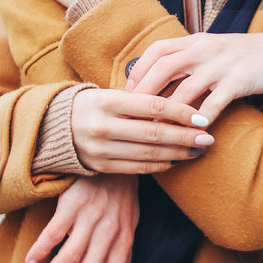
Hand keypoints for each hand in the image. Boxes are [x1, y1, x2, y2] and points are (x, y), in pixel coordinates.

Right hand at [25, 174, 137, 262]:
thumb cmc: (121, 194)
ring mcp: (91, 218)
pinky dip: (42, 249)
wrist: (114, 156)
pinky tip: (31, 262)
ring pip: (69, 258)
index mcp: (123, 242)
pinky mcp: (74, 204)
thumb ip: (126, 255)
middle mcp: (109, 233)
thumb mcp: (129, 224)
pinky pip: (55, 232)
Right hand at [71, 87, 214, 173]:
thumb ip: (142, 99)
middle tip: (208, 138)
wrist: (54, 127)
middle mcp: (103, 125)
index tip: (203, 118)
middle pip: (154, 133)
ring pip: (148, 154)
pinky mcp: (100, 166)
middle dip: (186, 138)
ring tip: (197, 151)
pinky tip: (175, 160)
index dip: (182, 112)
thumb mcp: (112, 94)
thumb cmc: (93, 105)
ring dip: (178, 154)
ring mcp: (100, 148)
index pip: (154, 106)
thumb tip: (183, 104)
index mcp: (108, 101)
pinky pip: (137, 168)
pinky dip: (159, 165)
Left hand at [124, 20, 262, 123]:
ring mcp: (222, 64)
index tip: (128, 96)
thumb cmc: (253, 55)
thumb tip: (165, 83)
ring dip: (168, 114)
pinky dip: (201, 119)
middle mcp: (206, 48)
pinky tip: (196, 134)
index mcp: (198, 40)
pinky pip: (214, 102)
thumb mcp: (218, 51)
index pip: (157, 51)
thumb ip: (194, 61)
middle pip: (162, 68)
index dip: (139, 73)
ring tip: (157, 133)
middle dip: (143, 95)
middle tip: (133, 118)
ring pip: (184, 89)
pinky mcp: (240, 79)